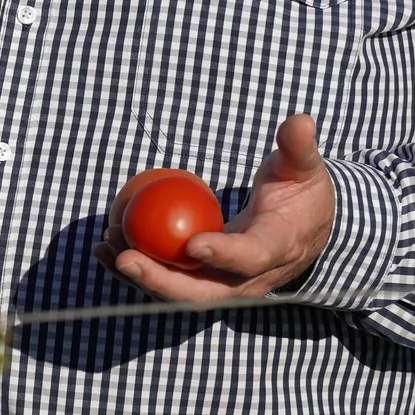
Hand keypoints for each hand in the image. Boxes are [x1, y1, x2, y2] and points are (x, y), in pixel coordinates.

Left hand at [95, 114, 334, 300]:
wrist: (308, 232)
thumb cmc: (303, 193)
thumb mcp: (304, 167)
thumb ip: (298, 147)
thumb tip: (300, 121)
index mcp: (277, 248)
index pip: (251, 257)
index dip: (223, 255)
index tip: (192, 245)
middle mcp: (250, 279)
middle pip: (204, 292)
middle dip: (162, 281)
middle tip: (126, 257)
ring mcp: (226, 285)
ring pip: (180, 292)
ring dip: (141, 275)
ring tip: (106, 247)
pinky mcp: (206, 281)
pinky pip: (170, 281)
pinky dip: (138, 270)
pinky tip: (106, 249)